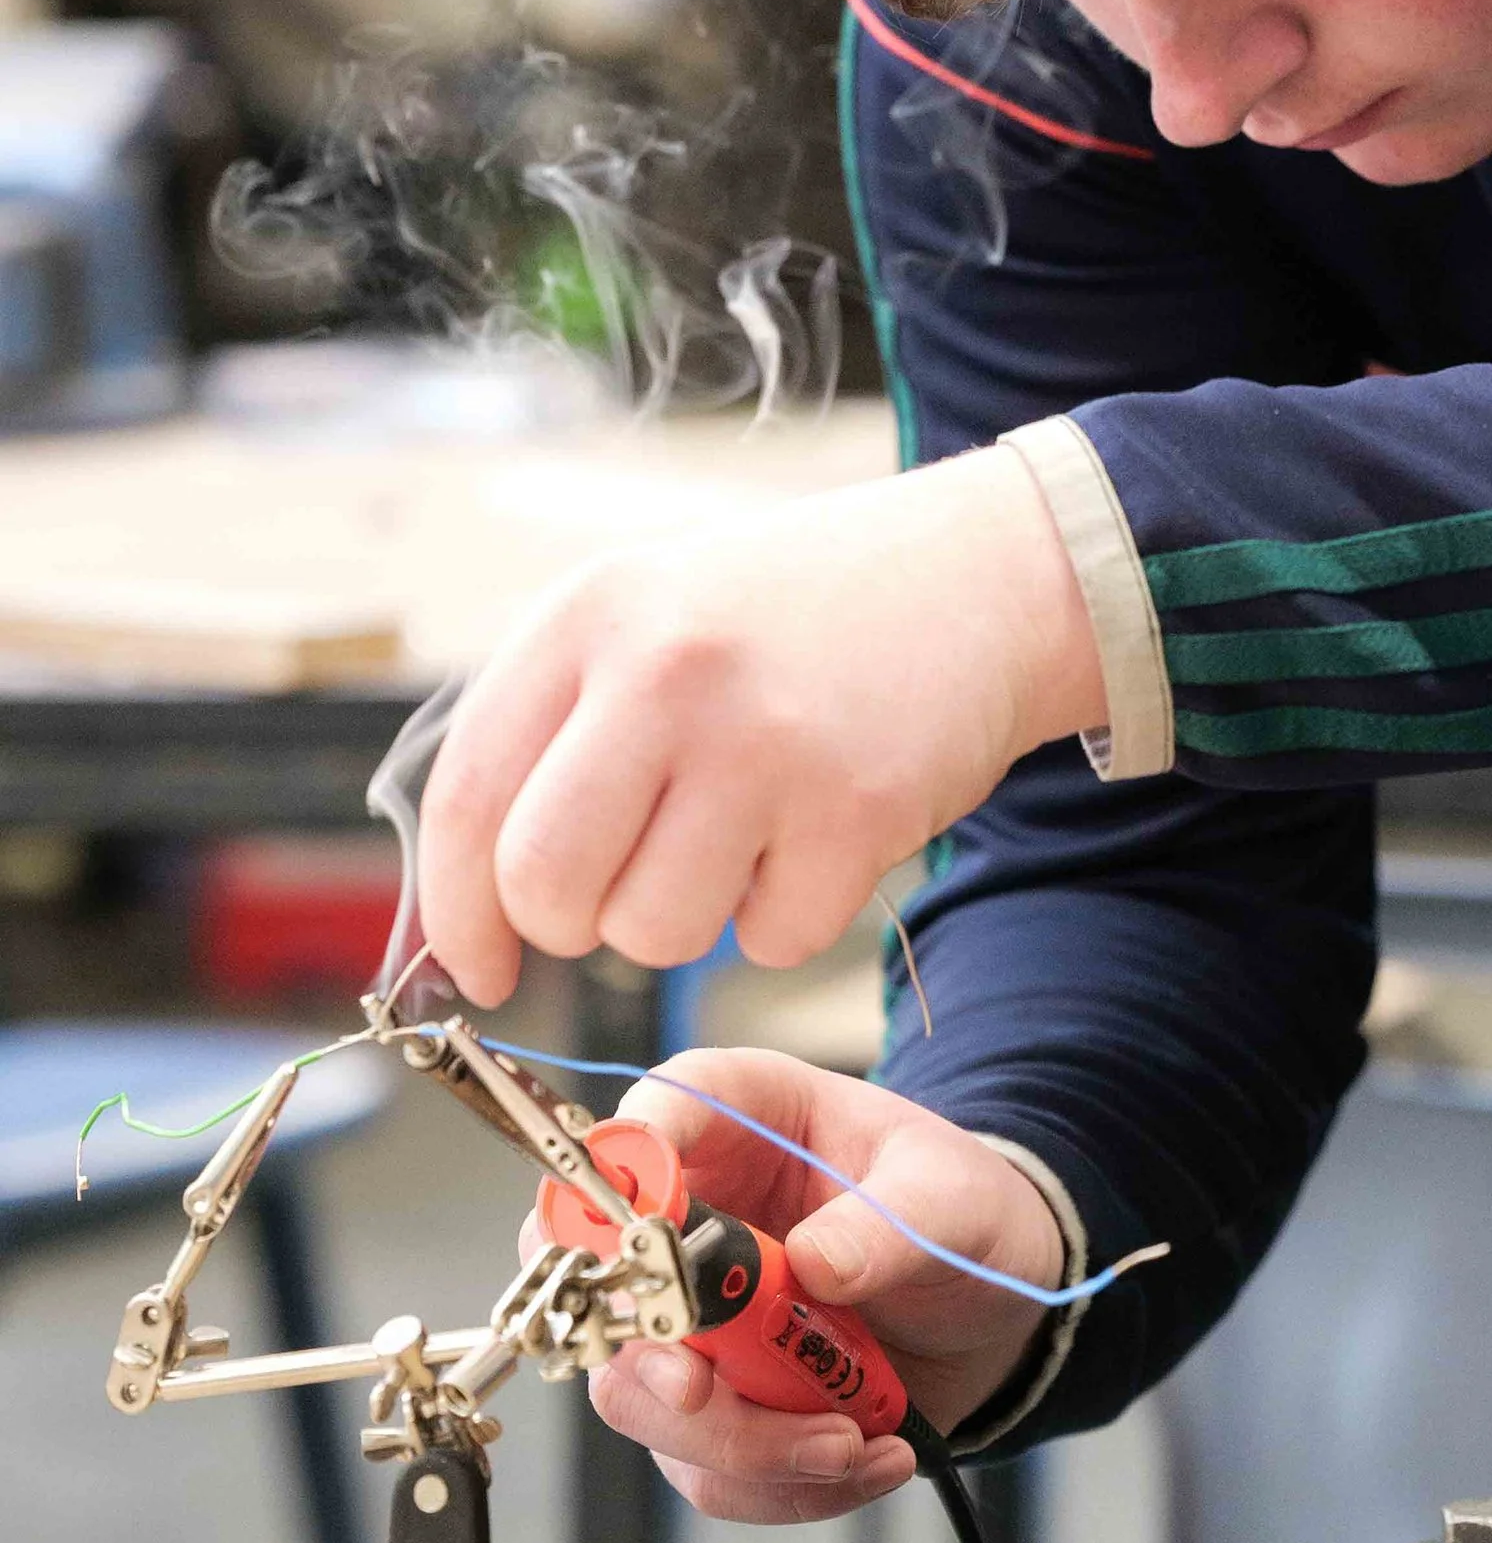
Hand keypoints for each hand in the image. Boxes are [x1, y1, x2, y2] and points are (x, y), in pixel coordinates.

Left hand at [417, 445, 1103, 1003]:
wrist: (980, 575)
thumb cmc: (790, 619)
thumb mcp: (648, 618)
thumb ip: (549, 738)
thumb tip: (463, 923)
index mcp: (591, 614)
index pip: (467, 797)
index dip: (458, 910)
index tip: (477, 967)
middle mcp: (666, 669)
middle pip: (545, 884)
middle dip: (574, 923)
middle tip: (626, 888)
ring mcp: (765, 739)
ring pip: (654, 933)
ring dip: (689, 916)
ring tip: (742, 827)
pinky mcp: (857, 808)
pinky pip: (771, 941)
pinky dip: (788, 913)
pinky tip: (816, 825)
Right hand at [577, 1047, 1065, 1522]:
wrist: (992, 1306)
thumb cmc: (958, 1213)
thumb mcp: (949, 1197)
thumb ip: (888, 1223)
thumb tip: (814, 1262)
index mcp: (739, 1123)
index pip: (651, 1119)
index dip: (628, 1174)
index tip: (656, 1235)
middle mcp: (695, 1221)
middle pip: (604, 1283)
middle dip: (649, 1355)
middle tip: (702, 1395)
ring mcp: (697, 1324)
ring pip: (645, 1400)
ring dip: (743, 1444)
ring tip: (851, 1443)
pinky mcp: (721, 1406)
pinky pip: (709, 1470)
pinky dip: (783, 1484)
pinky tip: (868, 1460)